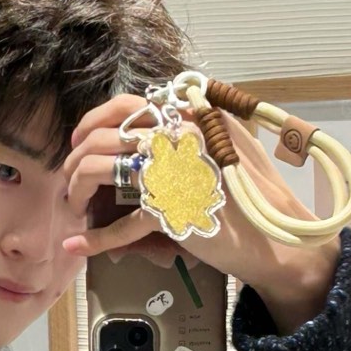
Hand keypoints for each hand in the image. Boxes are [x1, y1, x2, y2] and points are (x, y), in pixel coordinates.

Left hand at [59, 92, 339, 332]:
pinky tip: (78, 245)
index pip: (126, 106)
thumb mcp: (232, 143)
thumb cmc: (256, 194)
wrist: (277, 238)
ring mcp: (171, 171)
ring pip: (98, 171)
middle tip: (73, 182)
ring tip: (77, 208)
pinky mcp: (169, 211)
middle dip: (75, 162)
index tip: (80, 141)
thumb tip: (155, 123)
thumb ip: (197, 125)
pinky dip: (95, 239)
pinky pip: (118, 225)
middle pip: (102, 138)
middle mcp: (177, 135)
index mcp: (191, 115)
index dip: (93, 122)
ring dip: (77, 192)